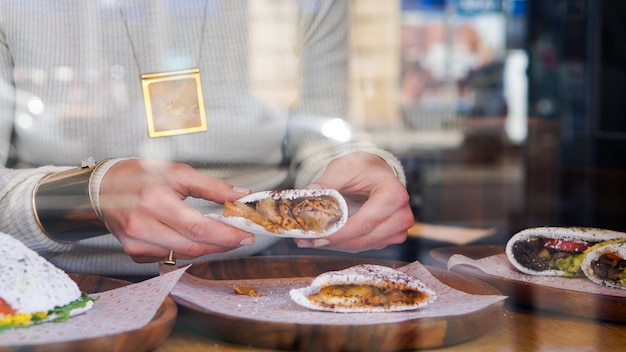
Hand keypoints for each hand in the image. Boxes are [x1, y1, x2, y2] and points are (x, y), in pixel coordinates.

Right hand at [98, 159, 254, 261]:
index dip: (226, 235)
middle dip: (223, 244)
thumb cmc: (139, 176)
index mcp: (154, 201)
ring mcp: (136, 244)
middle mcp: (142, 226)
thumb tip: (240, 195)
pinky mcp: (135, 253)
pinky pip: (171, 257)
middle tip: (241, 237)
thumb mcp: (177, 172)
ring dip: (208, 247)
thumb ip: (212, 186)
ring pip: (184, 255)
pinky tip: (193, 237)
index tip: (246, 234)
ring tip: (221, 234)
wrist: (102, 187)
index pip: (198, 228)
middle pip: (193, 246)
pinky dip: (188, 249)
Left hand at [296, 152, 413, 251]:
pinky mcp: (387, 238)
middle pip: (363, 238)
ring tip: (308, 239)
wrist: (374, 173)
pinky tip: (323, 238)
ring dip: (334, 245)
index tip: (315, 236)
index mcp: (394, 194)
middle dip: (332, 241)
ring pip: (361, 246)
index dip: (339, 233)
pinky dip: (341, 244)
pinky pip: (362, 246)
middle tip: (304, 240)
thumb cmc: (362, 168)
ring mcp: (397, 229)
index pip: (365, 222)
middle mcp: (401, 215)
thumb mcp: (342, 169)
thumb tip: (308, 196)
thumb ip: (326, 183)